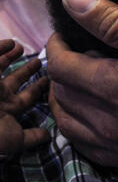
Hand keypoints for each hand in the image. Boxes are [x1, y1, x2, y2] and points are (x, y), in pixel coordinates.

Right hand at [0, 39, 49, 154]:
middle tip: (38, 62)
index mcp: (9, 108)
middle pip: (14, 79)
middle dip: (26, 71)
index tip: (48, 81)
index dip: (37, 89)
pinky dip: (0, 49)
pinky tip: (10, 42)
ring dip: (10, 56)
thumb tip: (48, 136)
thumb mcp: (15, 139)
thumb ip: (32, 137)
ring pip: (0, 66)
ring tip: (20, 46)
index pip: (27, 97)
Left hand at [47, 0, 117, 181]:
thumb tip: (73, 1)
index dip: (56, 45)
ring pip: (68, 123)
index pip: (60, 65)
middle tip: (80, 55)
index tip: (67, 34)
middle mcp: (106, 121)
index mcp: (111, 88)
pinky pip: (86, 148)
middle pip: (61, 94)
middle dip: (61, 70)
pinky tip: (93, 120)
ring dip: (65, 100)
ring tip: (82, 85)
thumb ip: (117, 25)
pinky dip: (78, 128)